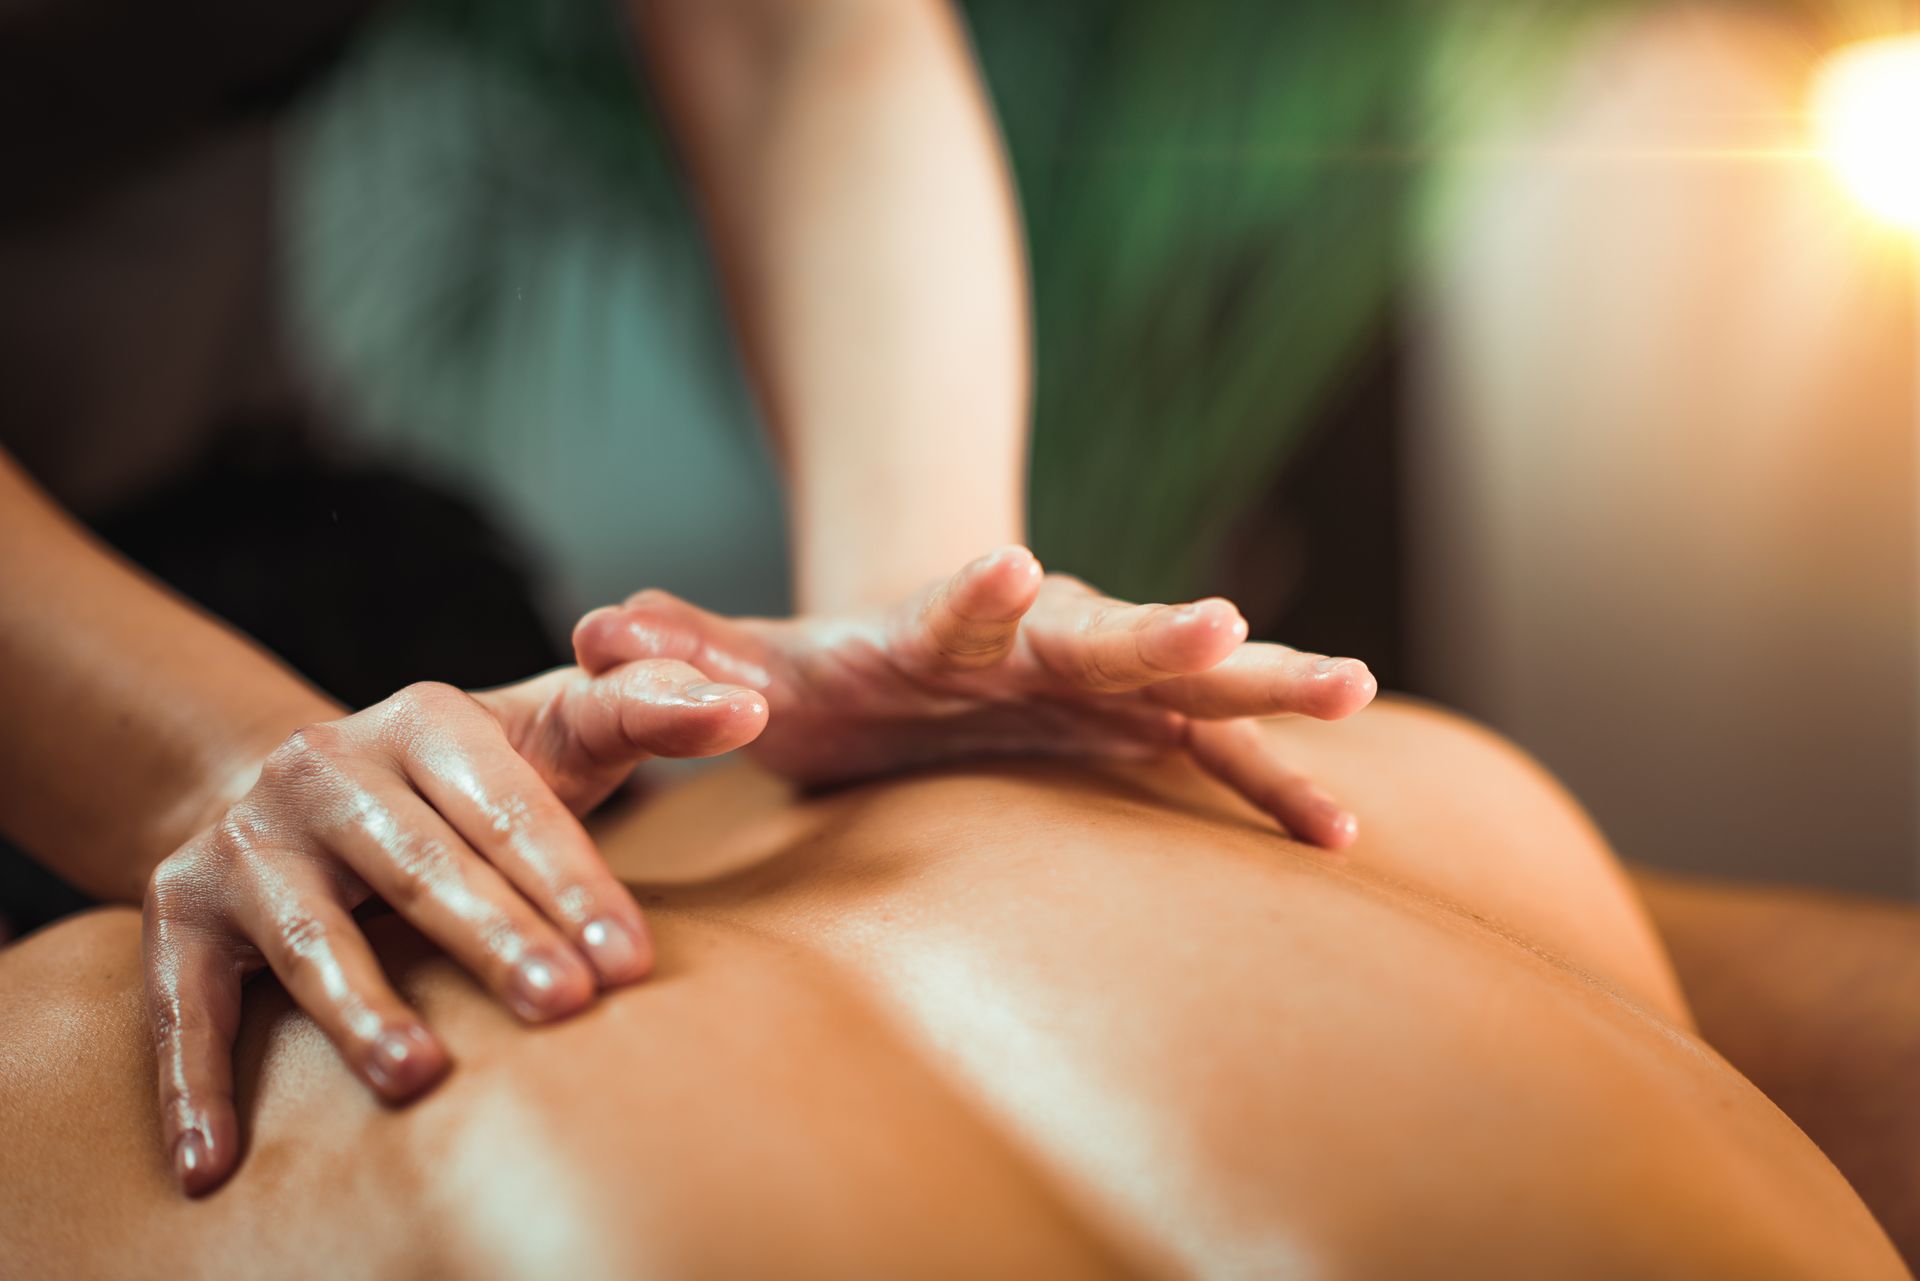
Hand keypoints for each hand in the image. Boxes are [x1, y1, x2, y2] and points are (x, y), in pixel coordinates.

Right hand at [144, 662, 766, 1195]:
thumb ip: (647, 712)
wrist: (306, 793)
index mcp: (425, 721)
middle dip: (494, 940)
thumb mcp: (551, 732)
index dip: (573, 884)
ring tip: (420, 1077)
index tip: (631, 965)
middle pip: (420, 867)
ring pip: (309, 934)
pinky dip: (191, 1084)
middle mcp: (324, 767)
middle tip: (564, 1007)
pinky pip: (183, 1003)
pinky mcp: (178, 910)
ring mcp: (246, 841)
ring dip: (360, 1009)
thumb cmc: (468, 783)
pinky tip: (212, 1163)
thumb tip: (753, 706)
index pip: (512, 807)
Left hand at [572, 546, 1375, 846]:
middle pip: (1108, 633)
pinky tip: (1342, 837)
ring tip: (1355, 695)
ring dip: (1270, 691)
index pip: (959, 608)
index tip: (1006, 565)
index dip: (977, 593)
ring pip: (1197, 684)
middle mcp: (1038, 642)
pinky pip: (1216, 764)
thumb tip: (590, 623)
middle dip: (1171, 635)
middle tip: (1236, 627)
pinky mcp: (1141, 730)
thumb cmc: (832, 670)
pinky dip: (1272, 790)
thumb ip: (691, 645)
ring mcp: (1102, 683)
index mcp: (943, 629)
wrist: (921, 641)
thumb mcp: (759, 662)